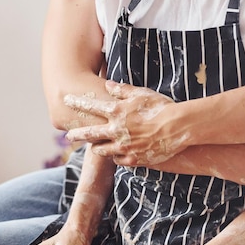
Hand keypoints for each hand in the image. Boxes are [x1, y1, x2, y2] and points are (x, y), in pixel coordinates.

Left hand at [64, 81, 180, 164]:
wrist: (178, 128)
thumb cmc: (161, 107)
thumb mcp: (142, 93)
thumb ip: (123, 90)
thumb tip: (108, 84)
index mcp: (116, 111)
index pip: (91, 105)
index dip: (77, 102)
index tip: (66, 100)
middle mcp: (115, 130)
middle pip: (89, 133)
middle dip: (76, 134)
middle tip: (68, 136)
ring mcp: (123, 147)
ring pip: (101, 150)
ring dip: (97, 147)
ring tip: (94, 147)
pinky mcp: (133, 159)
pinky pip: (118, 160)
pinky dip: (116, 157)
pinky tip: (118, 154)